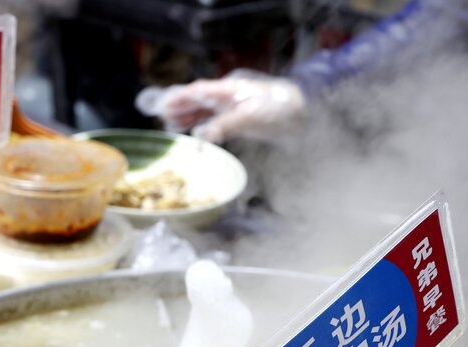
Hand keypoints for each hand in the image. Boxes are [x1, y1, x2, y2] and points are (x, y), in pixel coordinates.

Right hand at [137, 73, 305, 143]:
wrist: (305, 115)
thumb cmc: (279, 109)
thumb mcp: (250, 117)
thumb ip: (225, 125)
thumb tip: (202, 135)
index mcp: (229, 91)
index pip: (199, 92)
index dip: (181, 98)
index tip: (164, 105)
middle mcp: (230, 98)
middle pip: (200, 101)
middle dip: (182, 107)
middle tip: (163, 117)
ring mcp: (236, 109)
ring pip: (208, 111)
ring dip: (191, 118)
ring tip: (174, 125)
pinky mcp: (244, 121)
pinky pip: (218, 122)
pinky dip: (206, 126)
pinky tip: (199, 133)